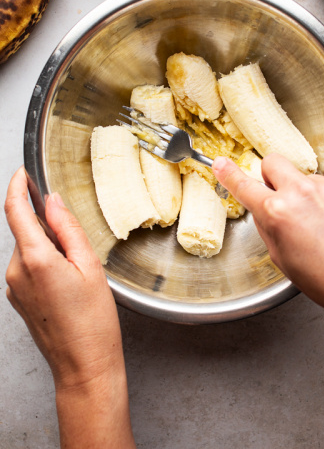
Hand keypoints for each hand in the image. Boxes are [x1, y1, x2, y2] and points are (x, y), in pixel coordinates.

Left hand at [5, 167, 134, 448]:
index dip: (17, 188)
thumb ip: (70, 231)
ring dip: (52, 250)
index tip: (22, 174)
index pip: (16, 212)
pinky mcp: (19, 299)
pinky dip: (48, 265)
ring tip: (81, 274)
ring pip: (30, 251)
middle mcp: (16, 271)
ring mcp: (14, 287)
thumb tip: (54, 203)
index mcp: (35, 259)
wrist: (83, 365)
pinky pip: (30, 269)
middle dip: (50, 228)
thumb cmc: (93, 322)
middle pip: (27, 232)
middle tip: (82, 247)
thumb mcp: (91, 268)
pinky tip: (71, 285)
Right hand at [213, 154, 323, 355]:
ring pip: (308, 177)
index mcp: (278, 213)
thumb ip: (270, 228)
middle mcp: (304, 193)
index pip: (244, 184)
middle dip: (272, 176)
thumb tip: (264, 209)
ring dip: (309, 194)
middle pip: (275, 162)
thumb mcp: (284, 261)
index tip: (222, 164)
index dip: (229, 173)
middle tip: (280, 196)